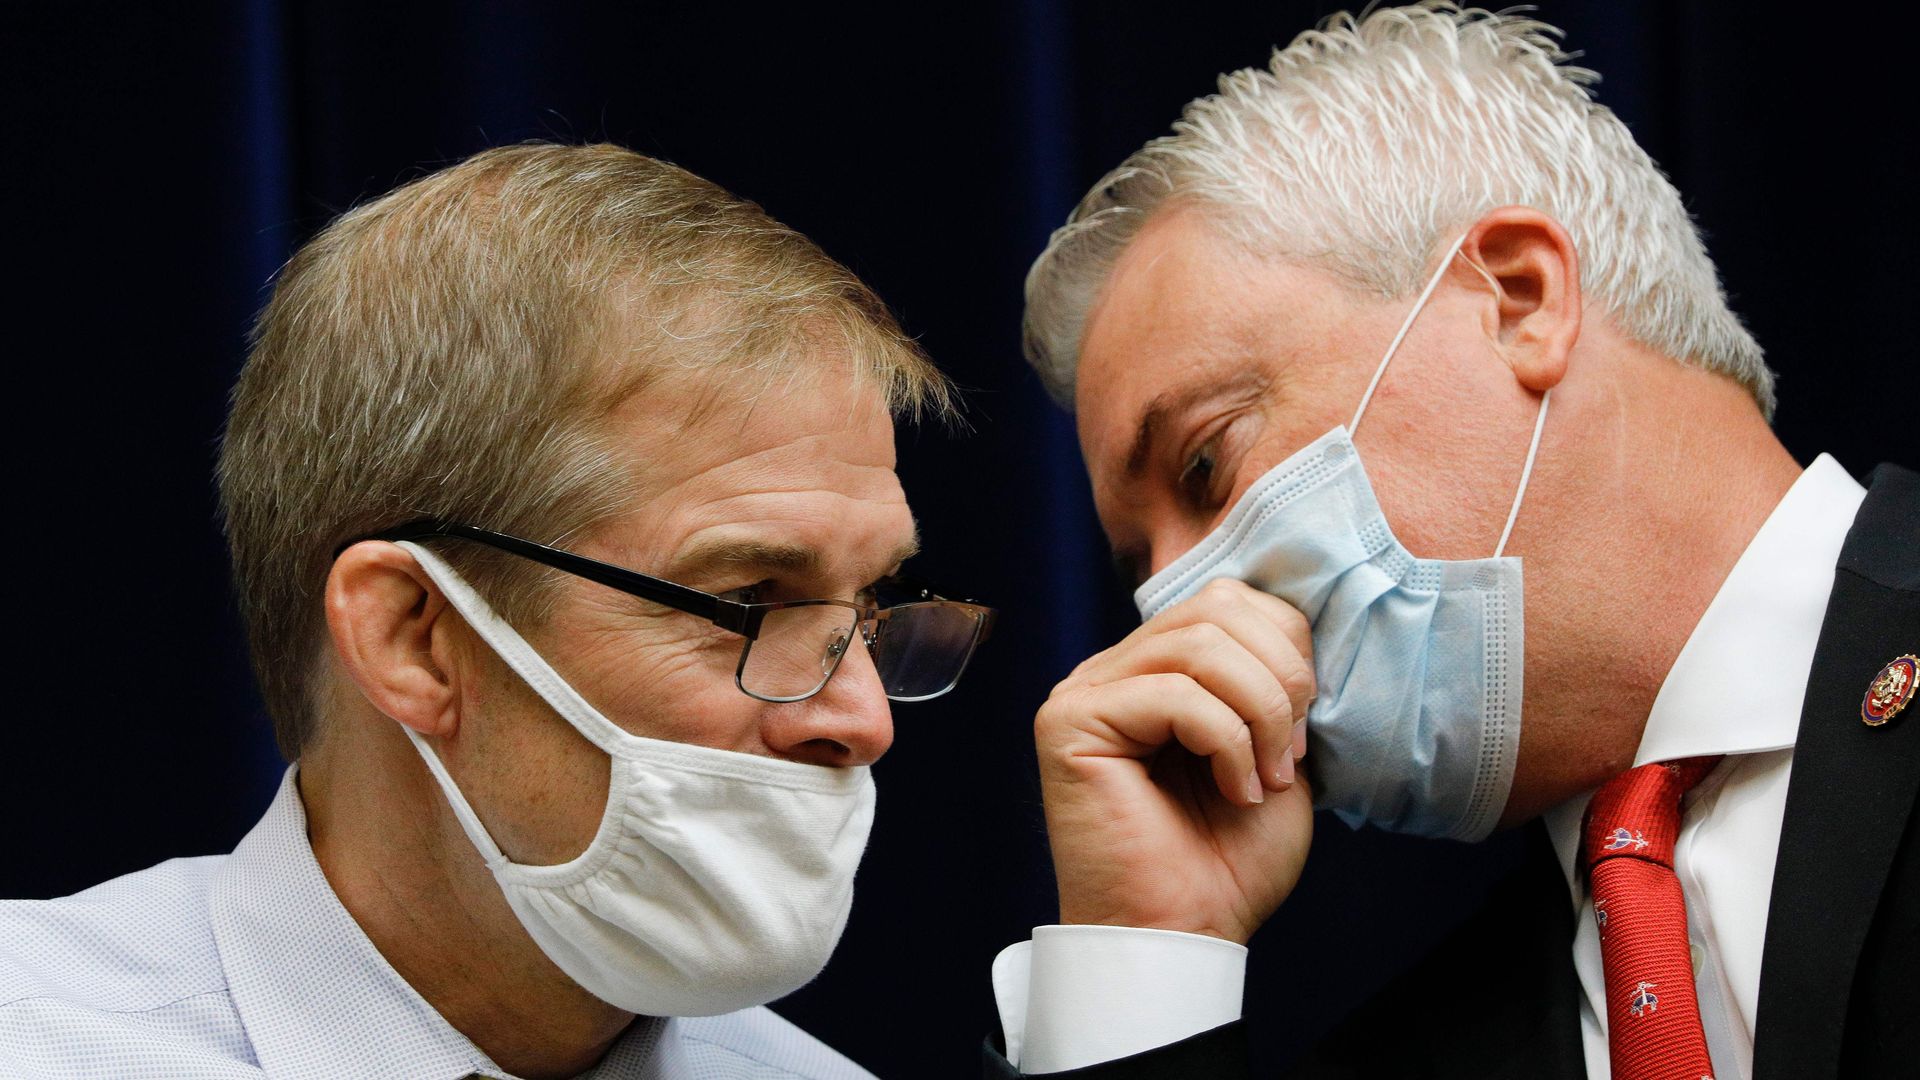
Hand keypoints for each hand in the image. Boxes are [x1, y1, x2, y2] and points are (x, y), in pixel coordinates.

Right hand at [1036, 578, 1314, 944]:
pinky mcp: (1069, 721)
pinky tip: (1235, 790)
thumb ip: (1274, 681)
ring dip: (1258, 712)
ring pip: (1199, 645)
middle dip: (1279, 678)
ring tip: (1266, 777)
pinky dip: (1226, 742)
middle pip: (1218, 608)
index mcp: (1160, 668)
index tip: (1303, 732)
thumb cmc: (1227, 859)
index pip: (1231, 601)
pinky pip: (1172, 694)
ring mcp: (1085, 690)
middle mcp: (1115, 669)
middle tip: (1290, 754)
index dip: (1288, 649)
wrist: (1186, 935)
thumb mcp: (1274, 750)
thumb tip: (1296, 630)